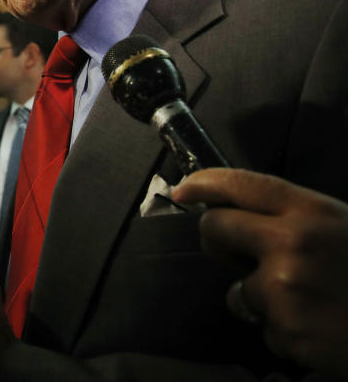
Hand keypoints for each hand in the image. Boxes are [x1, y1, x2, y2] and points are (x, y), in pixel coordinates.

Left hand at [173, 168, 347, 379]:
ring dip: (261, 299)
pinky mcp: (287, 332)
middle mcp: (292, 243)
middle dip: (217, 241)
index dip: (206, 184)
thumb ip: (298, 219)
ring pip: (238, 290)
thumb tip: (243, 218)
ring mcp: (286, 289)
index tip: (184, 191)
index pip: (242, 184)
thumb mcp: (345, 227)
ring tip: (312, 302)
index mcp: (312, 211)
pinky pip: (265, 328)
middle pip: (216, 228)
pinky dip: (285, 332)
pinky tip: (321, 328)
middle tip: (236, 255)